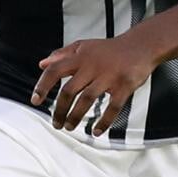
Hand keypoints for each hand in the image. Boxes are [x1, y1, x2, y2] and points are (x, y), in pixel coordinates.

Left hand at [31, 33, 156, 135]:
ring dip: (75, 117)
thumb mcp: (84, 46)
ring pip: (87, 100)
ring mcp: (109, 76)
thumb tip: (42, 64)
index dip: (43, 86)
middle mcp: (92, 66)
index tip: (35, 100)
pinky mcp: (124, 86)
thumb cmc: (111, 49)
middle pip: (69, 90)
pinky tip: (97, 131)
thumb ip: (62, 55)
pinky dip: (104, 122)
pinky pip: (113, 107)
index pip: (55, 70)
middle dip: (59, 110)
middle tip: (56, 123)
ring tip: (69, 127)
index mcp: (80, 57)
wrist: (141, 45)